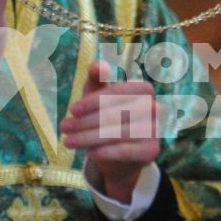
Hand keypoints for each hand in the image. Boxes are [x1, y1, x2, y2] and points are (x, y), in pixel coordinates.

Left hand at [61, 60, 159, 201]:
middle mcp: (154, 107)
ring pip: (119, 133)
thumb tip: (97, 65)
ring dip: (90, 137)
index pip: (118, 92)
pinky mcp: (152, 150)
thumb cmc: (106, 118)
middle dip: (87, 121)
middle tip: (64, 127)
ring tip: (69, 141)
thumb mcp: (97, 97)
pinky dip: (106, 152)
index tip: (72, 110)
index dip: (94, 101)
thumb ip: (97, 79)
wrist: (117, 155)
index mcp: (143, 89)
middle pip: (117, 114)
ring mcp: (155, 129)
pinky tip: (90, 153)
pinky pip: (127, 150)